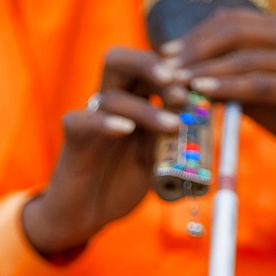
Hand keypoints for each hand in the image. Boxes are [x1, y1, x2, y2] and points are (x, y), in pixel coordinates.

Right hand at [23, 48, 187, 256]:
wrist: (85, 215)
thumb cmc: (120, 184)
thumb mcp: (156, 160)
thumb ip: (172, 140)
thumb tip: (202, 122)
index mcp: (131, 102)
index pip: (147, 69)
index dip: (172, 71)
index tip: (198, 85)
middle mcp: (108, 103)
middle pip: (120, 61)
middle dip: (152, 67)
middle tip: (180, 86)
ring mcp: (89, 118)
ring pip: (112, 96)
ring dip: (146, 109)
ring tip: (172, 126)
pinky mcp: (73, 138)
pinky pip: (83, 121)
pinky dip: (106, 123)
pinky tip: (126, 130)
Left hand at [164, 8, 275, 183]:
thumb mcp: (257, 89)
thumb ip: (229, 78)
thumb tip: (182, 77)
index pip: (229, 20)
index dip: (194, 35)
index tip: (164, 54)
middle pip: (234, 30)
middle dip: (194, 48)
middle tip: (165, 67)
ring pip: (245, 56)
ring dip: (206, 69)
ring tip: (177, 82)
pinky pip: (261, 83)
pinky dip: (229, 86)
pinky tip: (204, 92)